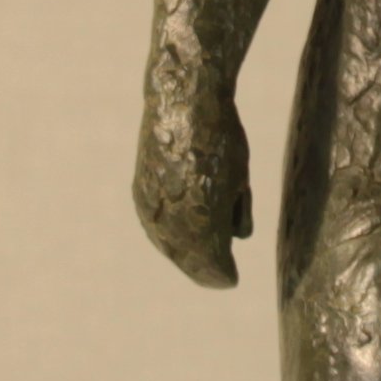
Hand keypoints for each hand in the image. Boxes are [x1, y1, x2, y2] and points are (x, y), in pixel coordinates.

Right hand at [135, 80, 252, 289]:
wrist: (182, 102)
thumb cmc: (221, 141)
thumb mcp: (239, 181)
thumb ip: (236, 214)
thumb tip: (238, 237)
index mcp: (203, 225)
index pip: (213, 269)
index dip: (224, 275)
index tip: (231, 278)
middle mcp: (172, 226)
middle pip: (190, 264)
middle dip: (206, 269)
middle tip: (219, 274)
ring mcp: (152, 212)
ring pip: (170, 248)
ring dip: (186, 253)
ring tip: (201, 253)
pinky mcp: (141, 197)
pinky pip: (157, 229)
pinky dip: (171, 233)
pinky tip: (181, 230)